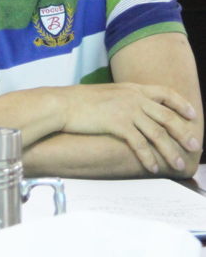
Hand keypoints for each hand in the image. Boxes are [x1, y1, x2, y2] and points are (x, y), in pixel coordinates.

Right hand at [58, 83, 199, 173]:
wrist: (63, 104)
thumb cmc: (80, 101)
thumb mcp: (107, 94)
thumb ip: (124, 99)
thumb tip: (135, 111)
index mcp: (132, 88)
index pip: (164, 92)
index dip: (181, 103)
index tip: (193, 114)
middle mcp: (133, 97)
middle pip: (167, 115)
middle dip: (183, 132)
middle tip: (195, 146)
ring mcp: (126, 110)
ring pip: (157, 133)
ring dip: (171, 151)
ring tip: (179, 164)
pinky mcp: (117, 123)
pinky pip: (139, 144)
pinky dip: (149, 158)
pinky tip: (153, 168)